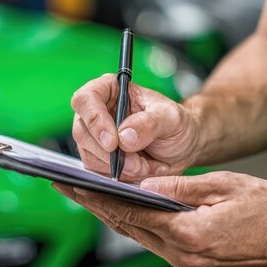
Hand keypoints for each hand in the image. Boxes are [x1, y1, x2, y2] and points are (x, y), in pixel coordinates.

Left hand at [53, 171, 266, 266]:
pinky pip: (159, 246)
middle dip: (97, 206)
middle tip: (68, 187)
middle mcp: (186, 258)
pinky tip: (130, 213)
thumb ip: (180, 187)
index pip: (131, 213)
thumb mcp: (223, 186)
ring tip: (91, 196)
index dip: (97, 198)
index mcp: (190, 234)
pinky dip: (140, 228)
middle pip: (129, 229)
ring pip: (142, 239)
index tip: (72, 184)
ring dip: (116, 217)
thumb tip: (143, 185)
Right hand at [71, 74, 200, 181]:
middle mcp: (98, 111)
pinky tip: (144, 170)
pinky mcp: (99, 159)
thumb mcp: (171, 118)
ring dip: (119, 168)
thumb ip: (149, 123)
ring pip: (89, 156)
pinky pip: (99, 172)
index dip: (94, 120)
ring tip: (147, 166)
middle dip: (110, 154)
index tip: (113, 142)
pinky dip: (122, 176)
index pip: (86, 99)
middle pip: (82, 132)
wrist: (184, 147)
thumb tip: (123, 137)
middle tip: (138, 163)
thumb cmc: (177, 124)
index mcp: (111, 90)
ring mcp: (95, 137)